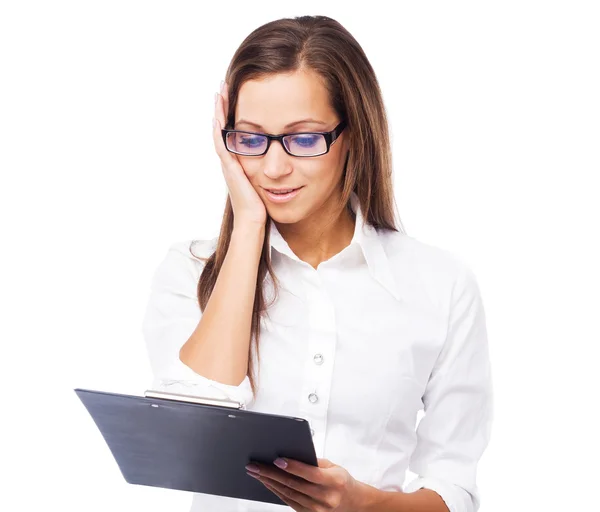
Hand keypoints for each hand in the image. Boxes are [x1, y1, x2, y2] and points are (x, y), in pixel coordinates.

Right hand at [212, 80, 266, 227]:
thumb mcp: (270, 184)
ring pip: (221, 131)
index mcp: (242, 162)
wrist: (254, 221)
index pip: (237, 133)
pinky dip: (220, 128)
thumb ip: (274, 172)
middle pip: (226, 127)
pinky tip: (219, 114)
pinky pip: (222, 143)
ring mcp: (229, 163)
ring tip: (220, 91)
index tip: (238, 97)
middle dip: (225, 107)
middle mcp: (232, 160)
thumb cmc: (264, 207)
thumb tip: (290, 161)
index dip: (235, 115)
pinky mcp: (230, 168)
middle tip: (224, 87)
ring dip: (220, 111)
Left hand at [245, 457, 364, 510]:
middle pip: (294, 484)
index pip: (310, 473)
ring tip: (256, 472)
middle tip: (255, 465)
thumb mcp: (333, 467)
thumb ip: (314, 462)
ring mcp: (317, 510)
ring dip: (269, 482)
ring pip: (288, 494)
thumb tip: (289, 453)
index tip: (276, 459)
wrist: (351, 502)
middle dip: (271, 474)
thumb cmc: (340, 479)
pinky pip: (289, 501)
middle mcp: (326, 498)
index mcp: (335, 481)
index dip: (293, 466)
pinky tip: (267, 482)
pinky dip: (276, 491)